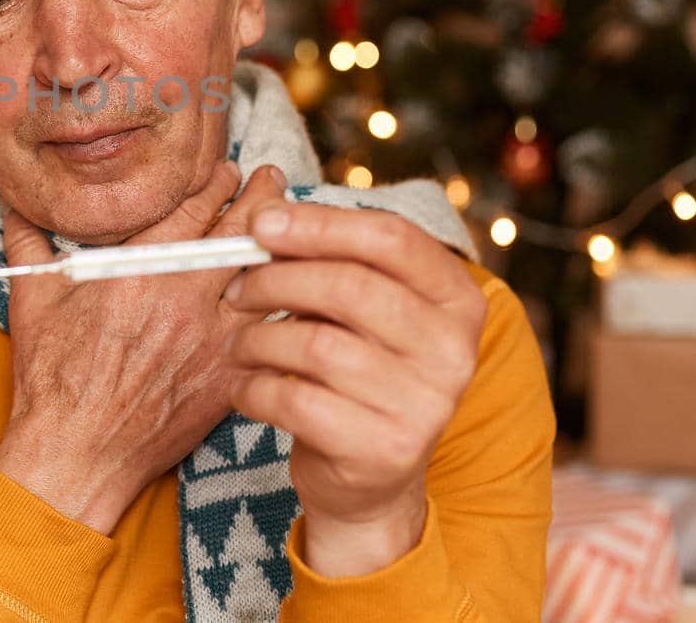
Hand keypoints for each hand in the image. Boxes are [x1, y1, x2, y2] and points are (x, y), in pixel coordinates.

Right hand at [0, 159, 288, 533]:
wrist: (75, 453)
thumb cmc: (51, 377)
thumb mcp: (32, 299)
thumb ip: (27, 239)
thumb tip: (14, 200)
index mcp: (139, 271)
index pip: (195, 206)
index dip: (216, 180)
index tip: (225, 169)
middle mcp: (184, 299)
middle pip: (243, 230)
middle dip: (263, 196)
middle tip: (273, 178)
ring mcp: (214, 341)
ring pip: (268, 278)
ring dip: (283, 247)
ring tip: (295, 228)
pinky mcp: (229, 377)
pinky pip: (276, 333)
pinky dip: (289, 308)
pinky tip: (299, 293)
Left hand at [221, 203, 488, 575]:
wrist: (368, 480)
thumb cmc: (355, 374)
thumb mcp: (359, 313)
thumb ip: (329, 263)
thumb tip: (265, 215)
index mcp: (458, 300)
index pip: (391, 237)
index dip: (319, 223)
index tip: (262, 223)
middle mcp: (454, 350)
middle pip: (350, 285)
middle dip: (276, 280)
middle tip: (237, 290)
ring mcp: (426, 404)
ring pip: (316, 344)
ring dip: (257, 339)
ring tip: (238, 344)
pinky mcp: (385, 450)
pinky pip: (296, 400)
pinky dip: (254, 389)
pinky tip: (245, 388)